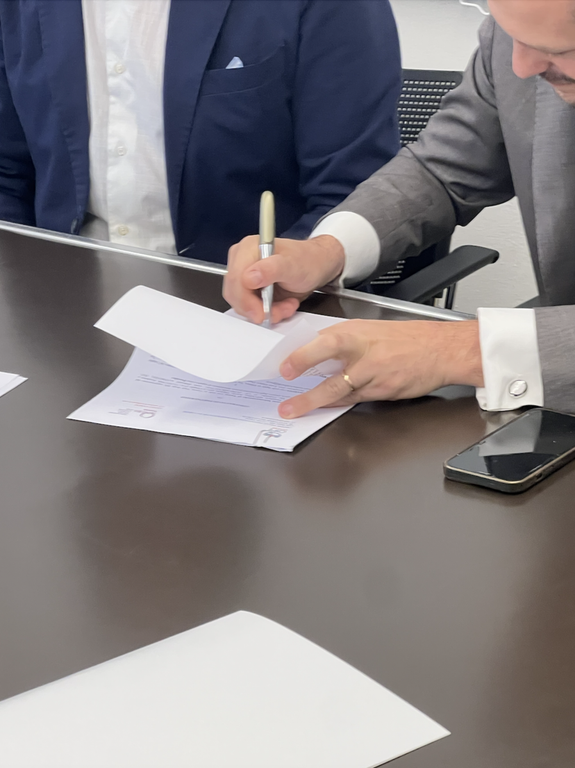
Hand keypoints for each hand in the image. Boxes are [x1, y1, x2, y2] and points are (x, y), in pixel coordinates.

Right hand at [223, 234, 344, 323]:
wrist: (317, 266)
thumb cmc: (307, 261)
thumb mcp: (293, 265)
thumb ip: (271, 269)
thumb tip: (249, 278)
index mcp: (247, 249)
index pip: (235, 280)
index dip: (246, 301)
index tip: (261, 313)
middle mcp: (242, 261)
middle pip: (236, 294)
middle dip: (259, 308)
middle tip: (279, 311)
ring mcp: (244, 275)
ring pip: (243, 305)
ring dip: (267, 312)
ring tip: (286, 306)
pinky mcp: (250, 289)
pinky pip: (251, 308)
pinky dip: (268, 312)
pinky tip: (282, 305)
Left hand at [277, 319, 483, 417]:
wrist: (442, 350)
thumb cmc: (407, 338)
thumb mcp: (371, 328)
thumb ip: (343, 338)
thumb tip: (314, 347)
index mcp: (359, 333)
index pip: (325, 342)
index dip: (303, 356)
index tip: (284, 367)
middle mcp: (365, 354)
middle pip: (332, 370)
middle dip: (307, 387)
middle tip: (285, 396)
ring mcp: (375, 376)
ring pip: (340, 392)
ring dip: (314, 402)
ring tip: (294, 410)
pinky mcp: (383, 392)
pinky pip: (354, 399)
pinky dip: (337, 404)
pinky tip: (322, 407)